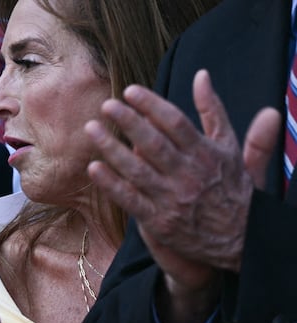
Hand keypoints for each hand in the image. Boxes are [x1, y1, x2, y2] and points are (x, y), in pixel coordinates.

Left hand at [85, 71, 281, 322]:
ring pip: (137, 170)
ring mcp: (172, 199)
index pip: (175, 122)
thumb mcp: (232, 147)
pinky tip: (93, 168)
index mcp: (206, 153)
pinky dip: (111, 184)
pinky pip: (130, 199)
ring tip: (91, 129)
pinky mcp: (159, 221)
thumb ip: (215, 111)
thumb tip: (202, 76)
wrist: (239, 239)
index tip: (130, 91)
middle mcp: (188, 174)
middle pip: (153, 143)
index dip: (151, 105)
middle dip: (129, 122)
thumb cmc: (232, 188)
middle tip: (106, 105)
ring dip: (111, 149)